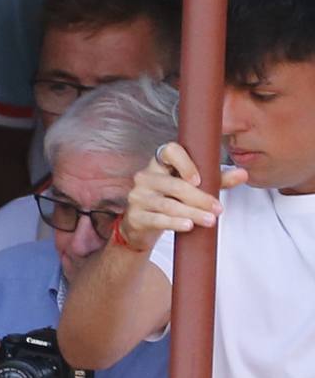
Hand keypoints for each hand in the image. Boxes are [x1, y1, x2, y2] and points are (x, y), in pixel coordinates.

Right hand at [120, 139, 239, 246]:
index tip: (198, 179)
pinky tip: (188, 226)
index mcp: (159, 163)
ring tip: (209, 220)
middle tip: (218, 209)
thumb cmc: (170, 199)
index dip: (184, 163)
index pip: (169, 151)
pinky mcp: (135, 217)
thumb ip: (216, 179)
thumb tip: (243, 174)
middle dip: (199, 198)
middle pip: (174, 186)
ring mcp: (137, 197)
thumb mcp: (192, 187)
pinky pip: (157, 219)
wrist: (141, 225)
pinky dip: (174, 223)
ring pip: (168, 205)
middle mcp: (145, 177)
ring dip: (192, 213)